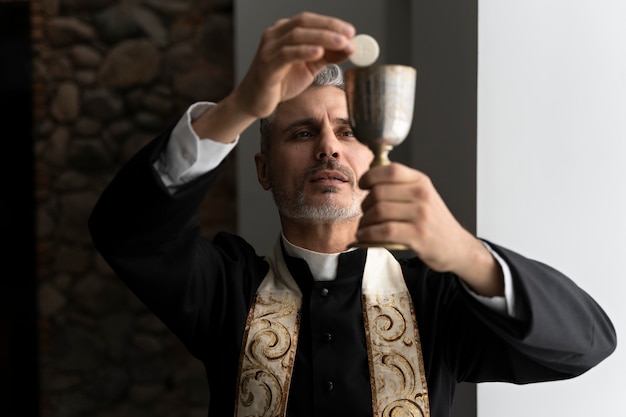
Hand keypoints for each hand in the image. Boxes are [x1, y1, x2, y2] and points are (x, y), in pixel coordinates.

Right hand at [232, 12, 355, 118]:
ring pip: (297, 36)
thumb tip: (351, 48)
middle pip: (304, 24)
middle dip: (330, 28)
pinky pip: (287, 54)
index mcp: (284, 32)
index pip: (309, 20)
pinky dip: (304, 51)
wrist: (255, 102)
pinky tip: (319, 53)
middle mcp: (274, 35)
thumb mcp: (309, 67)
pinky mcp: (267, 65)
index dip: (331, 23)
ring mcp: (268, 49)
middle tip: (350, 36)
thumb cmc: (280, 83)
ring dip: (322, 38)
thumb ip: (328, 57)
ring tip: (341, 44)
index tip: (351, 31)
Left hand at [357, 163, 503, 295]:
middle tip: (364, 212)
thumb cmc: (434, 222)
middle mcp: (422, 195)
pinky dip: (369, 234)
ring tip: (363, 227)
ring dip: (364, 221)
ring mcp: (421, 215)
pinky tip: (364, 236)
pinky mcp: (418, 235)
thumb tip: (369, 179)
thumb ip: (400, 186)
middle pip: (379, 192)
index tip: (363, 185)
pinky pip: (384, 231)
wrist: (456, 246)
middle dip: (365, 204)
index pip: (391, 170)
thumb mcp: (423, 196)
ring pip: (379, 212)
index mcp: (421, 182)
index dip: (371, 176)